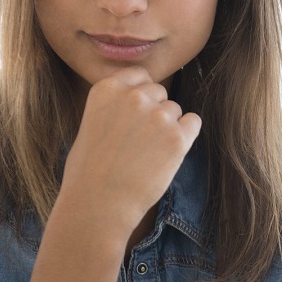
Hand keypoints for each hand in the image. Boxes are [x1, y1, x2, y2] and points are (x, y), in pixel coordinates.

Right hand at [61, 66, 201, 233]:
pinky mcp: (177, 137)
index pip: (139, 75)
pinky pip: (193, 123)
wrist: (97, 206)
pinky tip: (167, 155)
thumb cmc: (88, 173)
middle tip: (139, 142)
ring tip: (146, 155)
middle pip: (159, 92)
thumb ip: (115, 106)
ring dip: (167, 127)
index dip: (141, 95)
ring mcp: (157, 115)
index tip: (135, 115)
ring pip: (175, 110)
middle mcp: (134, 96)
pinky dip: (185, 136)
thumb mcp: (91, 124)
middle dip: (154, 112)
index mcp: (107, 88)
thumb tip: (139, 99)